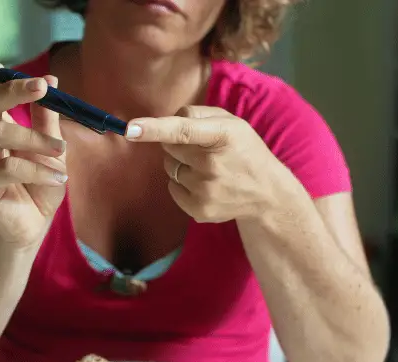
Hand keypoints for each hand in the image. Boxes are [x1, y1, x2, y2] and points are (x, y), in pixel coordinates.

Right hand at [0, 63, 67, 249]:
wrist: (35, 224)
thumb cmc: (41, 184)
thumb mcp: (51, 148)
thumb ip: (47, 118)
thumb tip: (50, 79)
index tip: (15, 71)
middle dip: (13, 91)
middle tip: (44, 88)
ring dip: (35, 137)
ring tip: (63, 151)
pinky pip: (7, 167)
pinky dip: (38, 169)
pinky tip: (59, 177)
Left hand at [125, 106, 287, 222]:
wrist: (267, 194)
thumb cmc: (244, 151)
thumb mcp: (231, 123)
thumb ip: (198, 115)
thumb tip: (168, 120)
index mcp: (223, 136)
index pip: (183, 131)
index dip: (154, 129)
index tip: (130, 129)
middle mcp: (213, 165)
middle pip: (169, 147)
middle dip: (178, 145)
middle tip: (202, 149)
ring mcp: (205, 191)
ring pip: (169, 168)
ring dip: (180, 164)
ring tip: (207, 168)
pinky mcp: (199, 210)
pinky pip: (172, 188)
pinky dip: (182, 184)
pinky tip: (205, 184)